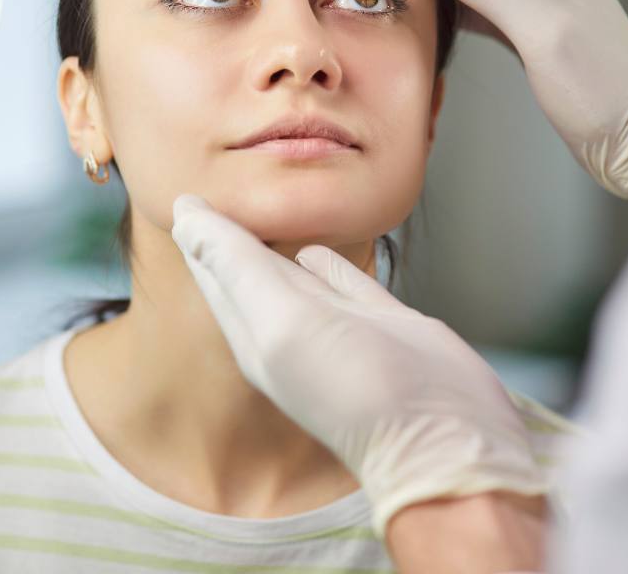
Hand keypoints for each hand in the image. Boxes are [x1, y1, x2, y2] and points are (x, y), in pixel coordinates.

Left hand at [171, 194, 550, 540]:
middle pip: (249, 269)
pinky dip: (326, 262)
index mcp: (255, 332)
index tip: (185, 193)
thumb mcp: (282, 321)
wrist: (442, 434)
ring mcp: (338, 325)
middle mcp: (290, 328)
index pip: (215, 271)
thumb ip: (238, 267)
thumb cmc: (355, 384)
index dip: (200, 232)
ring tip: (264, 209)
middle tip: (215, 194)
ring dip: (278, 244)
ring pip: (295, 272)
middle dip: (231, 234)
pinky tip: (317, 249)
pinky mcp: (381, 321)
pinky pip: (343, 280)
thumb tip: (187, 216)